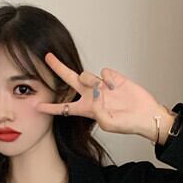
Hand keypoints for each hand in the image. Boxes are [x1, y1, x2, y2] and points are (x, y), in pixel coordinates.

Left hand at [35, 52, 165, 136]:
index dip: (50, 108)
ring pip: (87, 75)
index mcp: (86, 109)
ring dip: (91, 81)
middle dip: (58, 68)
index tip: (37, 106)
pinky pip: (104, 72)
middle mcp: (91, 95)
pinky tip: (116, 86)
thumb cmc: (127, 123)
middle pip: (70, 80)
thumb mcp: (110, 124)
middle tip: (48, 57)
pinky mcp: (113, 77)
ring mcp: (101, 85)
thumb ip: (98, 113)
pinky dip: (109, 79)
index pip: (64, 108)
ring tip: (104, 91)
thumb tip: (94, 96)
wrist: (145, 114)